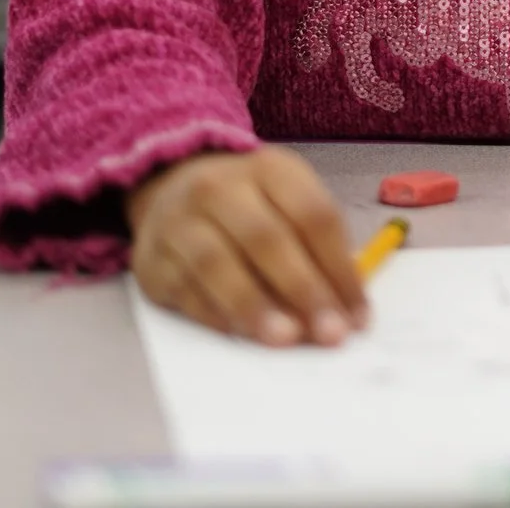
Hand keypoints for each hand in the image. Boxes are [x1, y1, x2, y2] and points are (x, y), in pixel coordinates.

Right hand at [127, 147, 367, 346]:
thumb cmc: (250, 202)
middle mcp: (219, 189)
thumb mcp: (288, 199)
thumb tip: (344, 307)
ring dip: (255, 307)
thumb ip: (317, 246)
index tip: (358, 315)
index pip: (313, 216)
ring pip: (217, 265)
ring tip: (285, 339)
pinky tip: (244, 336)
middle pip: (267, 239)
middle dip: (303, 290)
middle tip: (329, 333)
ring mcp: (179, 222)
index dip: (339, 269)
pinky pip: (186, 291)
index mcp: (269, 169)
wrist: (171, 184)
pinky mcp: (151, 259)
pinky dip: (218, 317)